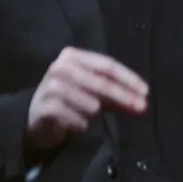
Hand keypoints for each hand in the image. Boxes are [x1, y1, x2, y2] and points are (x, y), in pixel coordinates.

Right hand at [26, 47, 147, 152]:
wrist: (37, 116)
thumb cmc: (72, 99)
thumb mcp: (95, 92)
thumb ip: (118, 95)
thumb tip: (142, 103)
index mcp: (73, 56)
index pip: (108, 65)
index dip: (129, 79)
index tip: (145, 92)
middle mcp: (60, 68)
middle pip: (102, 83)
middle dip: (124, 97)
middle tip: (142, 108)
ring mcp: (50, 87)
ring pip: (91, 104)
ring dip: (96, 113)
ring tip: (87, 114)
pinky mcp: (45, 108)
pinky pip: (78, 119)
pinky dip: (83, 124)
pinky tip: (79, 124)